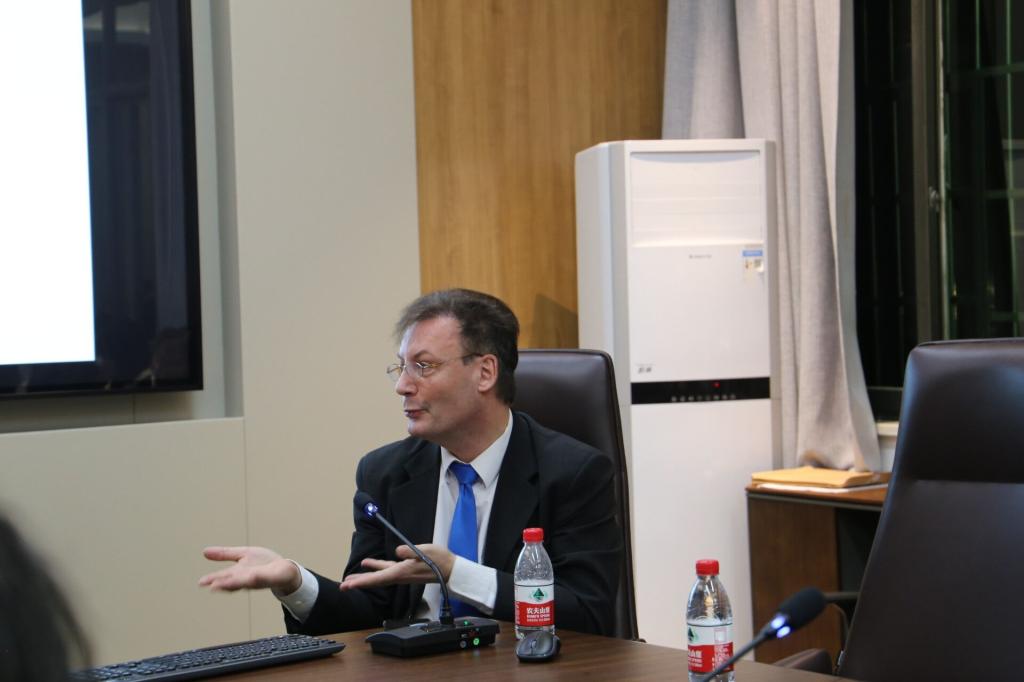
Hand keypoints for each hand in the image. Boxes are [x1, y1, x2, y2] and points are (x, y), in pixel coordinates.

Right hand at [198, 546, 301, 593]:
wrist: (284, 568)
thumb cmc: (263, 564)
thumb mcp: (242, 554)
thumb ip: (225, 554)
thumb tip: (204, 551)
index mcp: (238, 573)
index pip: (223, 577)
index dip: (213, 579)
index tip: (201, 582)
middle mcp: (247, 578)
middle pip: (233, 582)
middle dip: (223, 584)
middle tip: (212, 586)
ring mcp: (259, 579)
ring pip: (247, 582)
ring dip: (237, 583)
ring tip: (227, 583)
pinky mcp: (272, 578)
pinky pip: (265, 578)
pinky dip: (258, 578)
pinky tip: (253, 576)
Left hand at [339, 544, 455, 590]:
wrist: (449, 569)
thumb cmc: (439, 560)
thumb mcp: (426, 552)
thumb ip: (411, 551)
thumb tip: (398, 551)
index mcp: (402, 571)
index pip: (378, 578)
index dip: (363, 581)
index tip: (349, 585)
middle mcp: (399, 575)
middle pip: (375, 581)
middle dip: (358, 583)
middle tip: (343, 587)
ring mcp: (401, 573)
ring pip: (378, 576)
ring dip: (364, 577)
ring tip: (350, 578)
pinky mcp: (404, 569)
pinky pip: (385, 570)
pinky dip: (375, 568)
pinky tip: (368, 564)